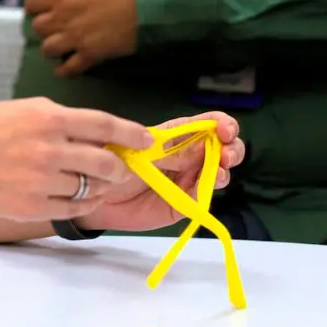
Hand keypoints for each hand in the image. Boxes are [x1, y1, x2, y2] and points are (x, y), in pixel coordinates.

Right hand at [0, 98, 149, 221]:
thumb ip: (63, 120)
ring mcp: (40, 181)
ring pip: (92, 189)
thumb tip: (102, 133)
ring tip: (93, 181)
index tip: (147, 141)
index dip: (132, 134)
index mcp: (48, 118)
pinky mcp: (32, 207)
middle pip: (106, 163)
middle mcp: (48, 149)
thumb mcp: (25, 109)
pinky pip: (73, 209)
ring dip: (100, 187)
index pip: (105, 126)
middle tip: (120, 167)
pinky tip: (76, 194)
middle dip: (120, 167)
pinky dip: (82, 203)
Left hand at [26, 0, 137, 76]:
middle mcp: (63, 18)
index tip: (41, 5)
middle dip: (43, 24)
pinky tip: (63, 67)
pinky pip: (70, 68)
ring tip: (58, 42)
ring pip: (48, 49)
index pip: (32, 3)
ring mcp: (76, 38)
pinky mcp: (92, 54)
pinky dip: (64, 70)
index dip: (35, 4)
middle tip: (52, 23)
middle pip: (38, 27)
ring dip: (51, 46)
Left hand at [76, 112, 244, 233]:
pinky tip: (209, 186)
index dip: (222, 124)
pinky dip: (209, 190)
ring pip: (219, 172)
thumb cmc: (113, 162)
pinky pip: (203, 196)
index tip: (226, 131)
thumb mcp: (140, 152)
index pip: (208, 124)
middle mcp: (188, 155)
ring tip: (219, 171)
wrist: (94, 192)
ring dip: (224, 169)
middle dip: (232, 148)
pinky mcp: (184, 203)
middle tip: (227, 155)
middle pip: (222, 148)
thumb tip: (203, 147)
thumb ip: (170, 152)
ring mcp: (188, 179)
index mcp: (177, 134)